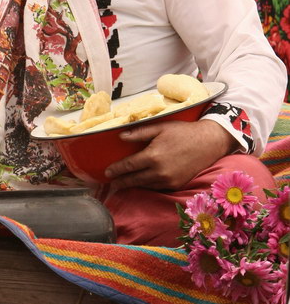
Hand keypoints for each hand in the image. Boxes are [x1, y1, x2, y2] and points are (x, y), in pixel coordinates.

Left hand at [104, 119, 237, 189]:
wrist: (208, 142)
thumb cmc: (182, 132)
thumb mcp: (159, 127)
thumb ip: (139, 133)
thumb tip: (120, 137)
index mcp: (153, 156)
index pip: (129, 166)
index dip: (116, 169)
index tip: (107, 172)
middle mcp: (160, 172)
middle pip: (134, 179)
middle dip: (121, 181)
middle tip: (111, 183)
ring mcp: (169, 180)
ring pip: (145, 185)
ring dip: (132, 185)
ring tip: (122, 184)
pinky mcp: (177, 185)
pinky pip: (157, 187)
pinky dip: (147, 186)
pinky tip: (141, 184)